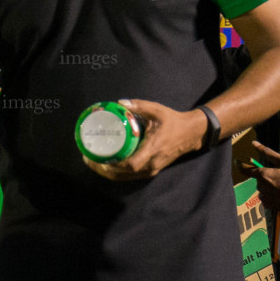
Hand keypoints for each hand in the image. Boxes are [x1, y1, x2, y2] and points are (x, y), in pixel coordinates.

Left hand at [83, 99, 205, 181]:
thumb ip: (138, 105)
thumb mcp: (157, 110)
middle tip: (88, 159)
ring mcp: (152, 169)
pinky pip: (131, 176)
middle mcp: (152, 163)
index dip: (113, 165)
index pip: (131, 164)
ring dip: (109, 173)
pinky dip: (117, 174)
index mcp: (153, 149)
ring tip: (93, 163)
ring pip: (126, 177)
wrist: (191, 134)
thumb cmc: (173, 121)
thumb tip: (119, 103)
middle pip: (124, 174)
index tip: (98, 158)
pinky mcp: (152, 170)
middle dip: (104, 170)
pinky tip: (106, 166)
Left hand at [247, 142, 279, 213]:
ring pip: (262, 189)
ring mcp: (265, 198)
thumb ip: (267, 152)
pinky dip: (272, 195)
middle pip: (258, 179)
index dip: (240, 165)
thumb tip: (254, 144)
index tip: (237, 161)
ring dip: (269, 186)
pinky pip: (266, 198)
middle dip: (265, 176)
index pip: (246, 170)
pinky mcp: (270, 206)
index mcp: (263, 175)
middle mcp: (261, 187)